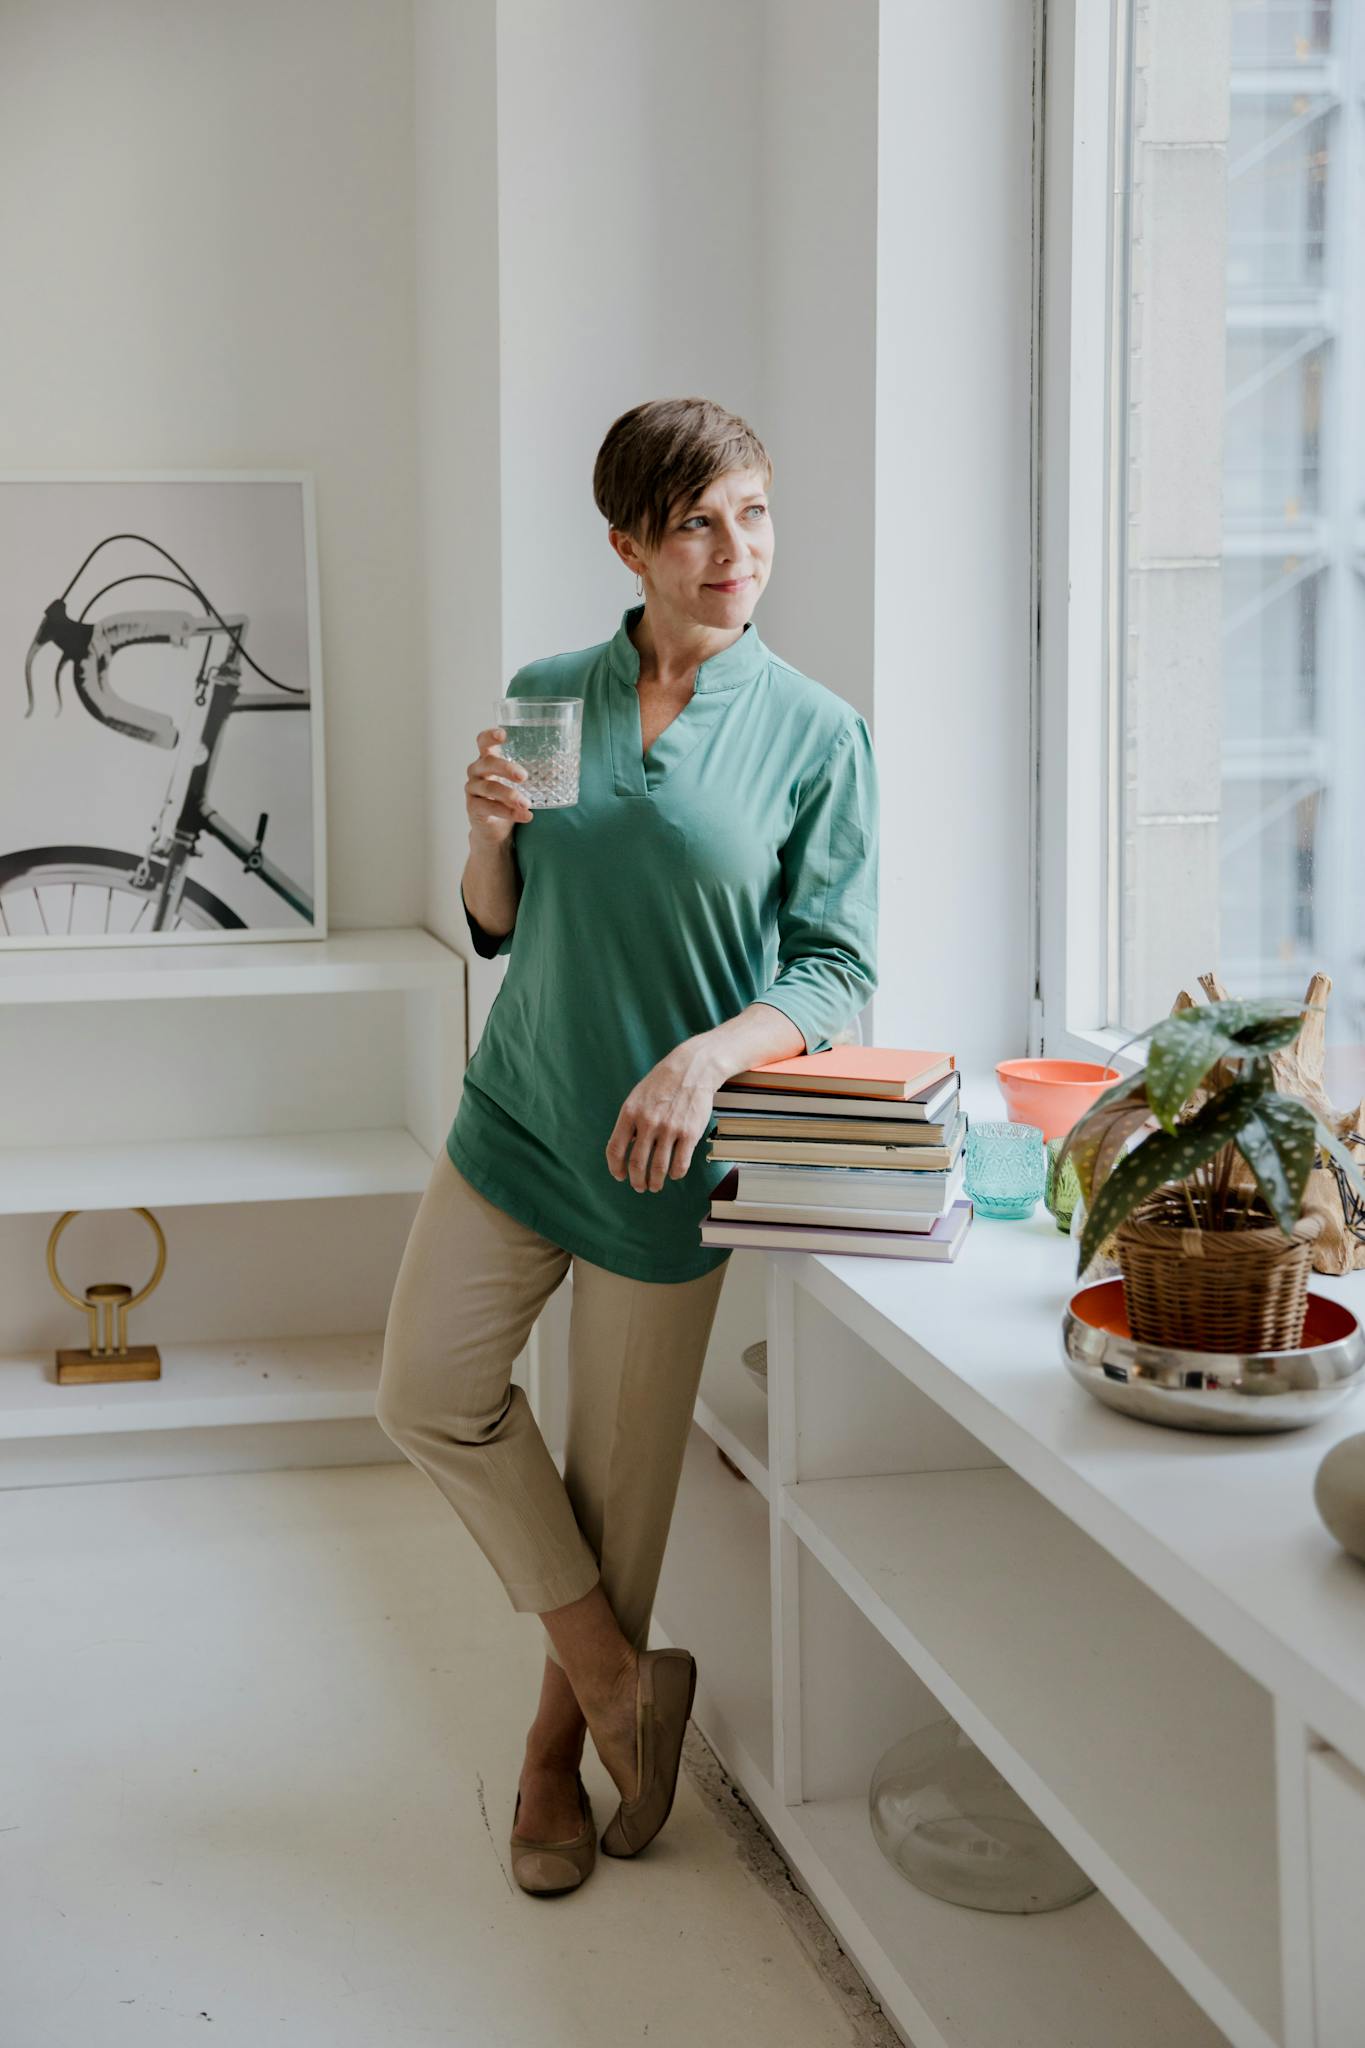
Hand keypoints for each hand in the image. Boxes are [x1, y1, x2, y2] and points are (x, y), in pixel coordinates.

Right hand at [465, 726, 533, 844]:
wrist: (495, 828)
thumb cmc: (509, 797)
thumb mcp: (521, 783)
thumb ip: (535, 773)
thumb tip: (562, 767)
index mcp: (488, 759)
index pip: (483, 742)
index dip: (490, 736)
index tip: (503, 734)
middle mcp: (477, 771)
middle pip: (487, 763)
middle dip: (505, 768)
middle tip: (524, 776)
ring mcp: (473, 790)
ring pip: (489, 788)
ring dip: (510, 795)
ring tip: (527, 803)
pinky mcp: (474, 808)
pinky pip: (489, 808)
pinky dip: (509, 812)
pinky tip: (525, 816)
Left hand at [606, 1040, 719, 1192]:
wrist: (692, 1069)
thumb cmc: (662, 1084)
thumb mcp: (637, 1098)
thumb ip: (630, 1123)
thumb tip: (625, 1150)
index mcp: (630, 1113)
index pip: (615, 1149)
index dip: (615, 1168)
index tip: (620, 1176)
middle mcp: (648, 1123)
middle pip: (637, 1164)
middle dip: (637, 1181)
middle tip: (640, 1187)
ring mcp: (669, 1129)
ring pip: (659, 1169)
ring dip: (655, 1182)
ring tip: (655, 1186)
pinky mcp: (689, 1133)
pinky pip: (680, 1164)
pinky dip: (675, 1174)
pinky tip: (674, 1174)